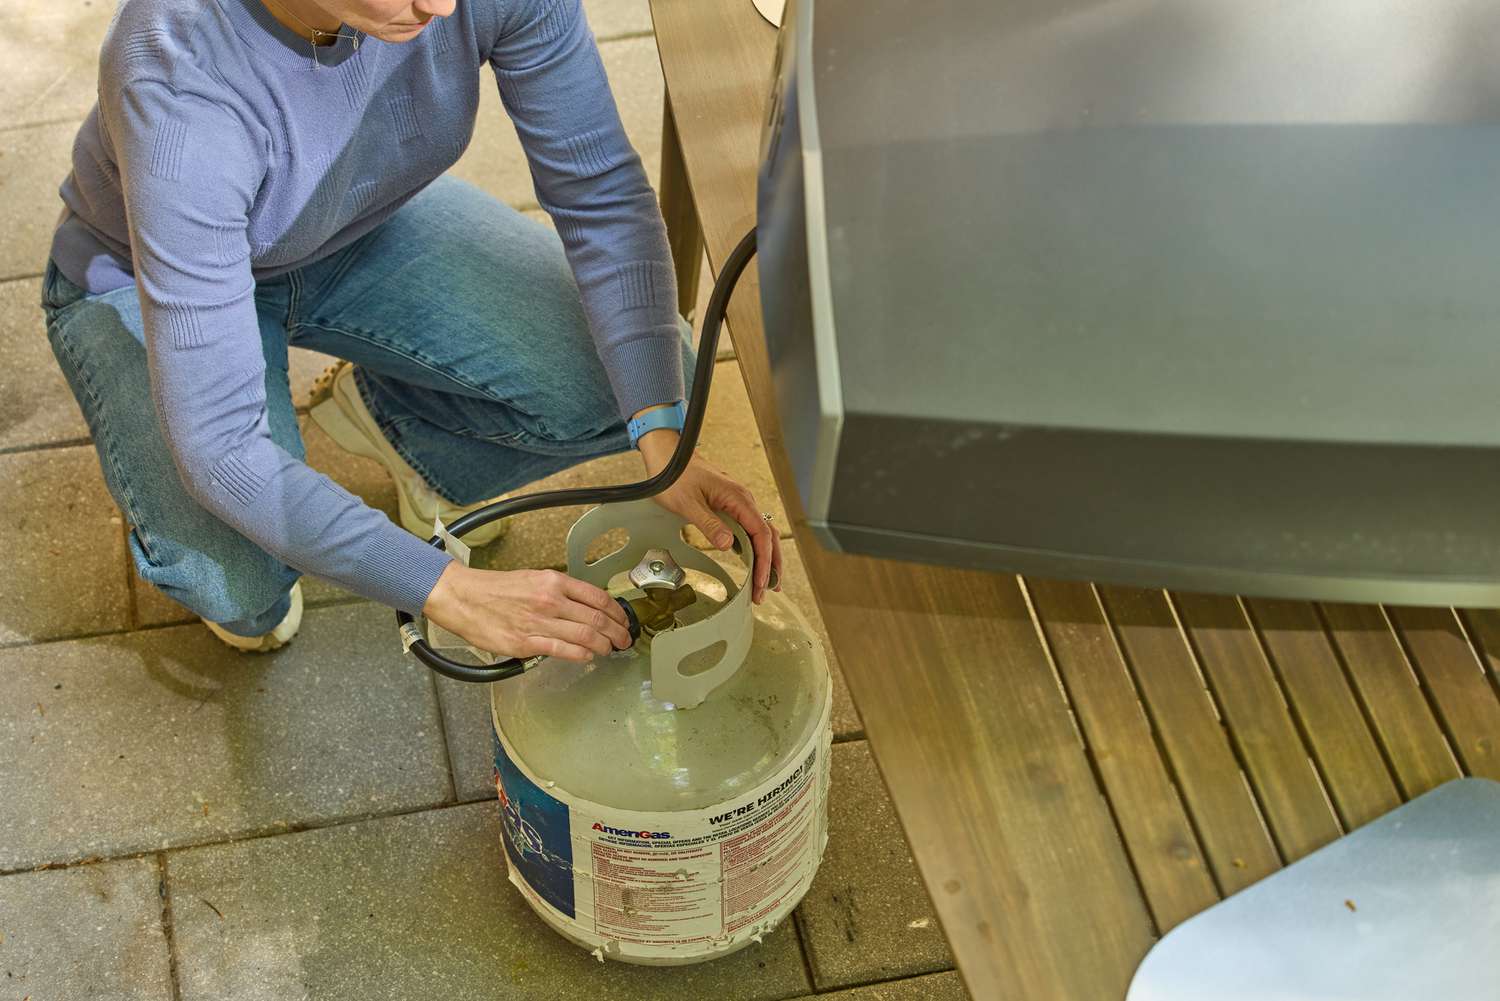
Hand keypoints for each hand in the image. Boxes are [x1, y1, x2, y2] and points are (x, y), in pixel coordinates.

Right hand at [422, 562, 632, 662]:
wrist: (462, 597)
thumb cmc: (495, 589)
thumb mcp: (533, 578)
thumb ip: (559, 591)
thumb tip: (583, 607)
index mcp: (553, 581)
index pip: (598, 597)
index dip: (617, 612)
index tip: (623, 620)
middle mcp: (550, 599)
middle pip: (597, 618)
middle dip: (617, 632)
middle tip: (624, 640)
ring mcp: (539, 622)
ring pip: (585, 635)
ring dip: (603, 646)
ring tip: (609, 650)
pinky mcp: (526, 642)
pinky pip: (563, 650)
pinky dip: (581, 654)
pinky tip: (588, 656)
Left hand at [636, 427, 783, 603]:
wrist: (668, 455)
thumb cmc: (675, 476)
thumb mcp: (688, 504)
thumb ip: (710, 524)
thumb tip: (729, 545)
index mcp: (738, 498)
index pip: (761, 534)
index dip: (764, 561)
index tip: (760, 583)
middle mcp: (743, 500)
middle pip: (768, 536)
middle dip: (770, 565)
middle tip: (767, 592)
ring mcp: (739, 502)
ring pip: (762, 533)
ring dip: (766, 558)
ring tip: (766, 582)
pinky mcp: (731, 505)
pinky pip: (750, 528)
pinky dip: (756, 548)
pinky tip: (754, 561)